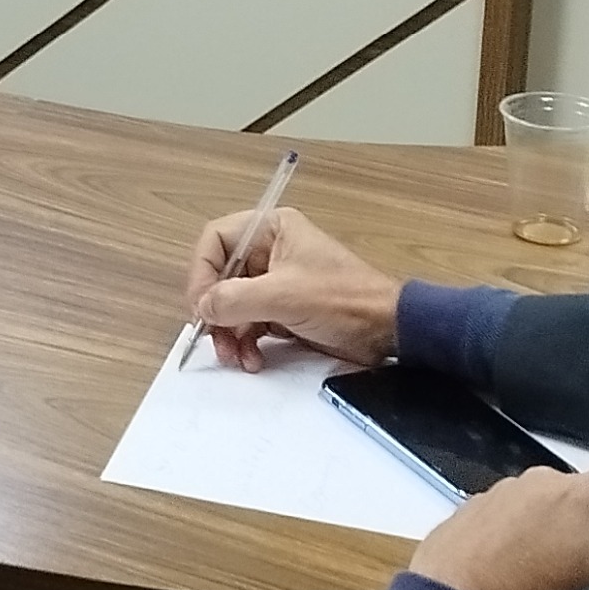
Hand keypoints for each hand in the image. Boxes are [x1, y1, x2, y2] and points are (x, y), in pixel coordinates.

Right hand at [185, 205, 400, 370]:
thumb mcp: (284, 296)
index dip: (202, 273)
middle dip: (216, 311)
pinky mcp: (284, 310)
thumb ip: (235, 299)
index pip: (216, 241)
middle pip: (221, 277)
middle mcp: (270, 250)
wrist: (388, 331)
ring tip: (236, 357)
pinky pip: (250, 324)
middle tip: (215, 339)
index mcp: (271, 229)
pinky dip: (245, 343)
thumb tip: (202, 308)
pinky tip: (252, 360)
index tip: (201, 307)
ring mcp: (276, 282)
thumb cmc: (344, 300)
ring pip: (232, 305)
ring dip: (229, 333)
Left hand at [406, 461, 588, 589]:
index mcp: (579, 492)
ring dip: (554, 531)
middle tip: (580, 570)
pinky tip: (511, 570)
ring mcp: (503, 490)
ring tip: (539, 575)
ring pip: (550, 503)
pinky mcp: (476, 506)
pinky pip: (514, 514)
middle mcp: (540, 479)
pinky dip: (519, 535)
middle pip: (588, 491)